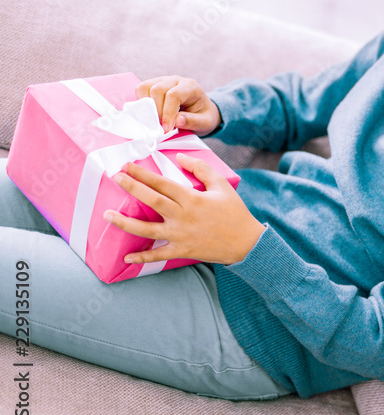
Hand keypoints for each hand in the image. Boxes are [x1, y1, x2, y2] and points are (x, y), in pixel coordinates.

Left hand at [104, 153, 265, 265]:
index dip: (143, 174)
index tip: (127, 165)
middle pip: (152, 201)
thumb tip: (181, 157)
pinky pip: (158, 255)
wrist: (247, 242)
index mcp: (193, 199)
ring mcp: (181, 235)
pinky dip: (142, 257)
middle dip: (132, 188)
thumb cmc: (235, 212)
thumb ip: (201, 169)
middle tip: (115, 177)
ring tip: (106, 215)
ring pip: (148, 229)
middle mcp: (183, 216)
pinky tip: (126, 257)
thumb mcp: (221, 185)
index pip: (163, 183)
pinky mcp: (182, 250)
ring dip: (125, 223)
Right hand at [137, 75, 221, 134]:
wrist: (202, 110)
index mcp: (190, 86)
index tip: (166, 129)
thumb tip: (177, 121)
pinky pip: (141, 89)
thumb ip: (193, 122)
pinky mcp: (154, 85)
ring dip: (146, 106)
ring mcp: (163, 80)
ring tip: (155, 121)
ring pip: (146, 87)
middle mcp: (176, 80)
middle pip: (157, 90)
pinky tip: (149, 114)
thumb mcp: (205, 122)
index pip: (174, 95)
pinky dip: (141, 102)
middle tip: (160, 127)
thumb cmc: (203, 116)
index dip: (167, 113)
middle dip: (156, 111)